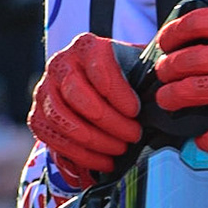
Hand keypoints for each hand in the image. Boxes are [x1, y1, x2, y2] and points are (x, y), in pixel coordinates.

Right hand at [28, 34, 141, 182]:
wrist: (98, 88)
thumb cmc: (125, 78)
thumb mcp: (139, 65)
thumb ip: (153, 71)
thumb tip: (170, 86)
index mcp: (86, 46)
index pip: (98, 67)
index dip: (117, 93)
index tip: (136, 111)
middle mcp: (60, 64)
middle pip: (77, 95)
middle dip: (109, 121)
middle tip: (133, 136)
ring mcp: (44, 90)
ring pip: (61, 118)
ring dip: (94, 140)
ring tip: (119, 150)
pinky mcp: (37, 115)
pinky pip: (50, 137)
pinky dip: (78, 154)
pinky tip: (102, 161)